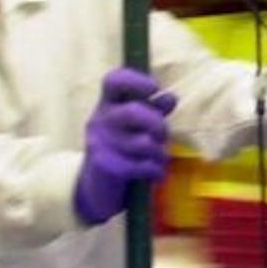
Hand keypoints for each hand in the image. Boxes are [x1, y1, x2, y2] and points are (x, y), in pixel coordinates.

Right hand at [74, 67, 177, 225]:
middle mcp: (99, 120)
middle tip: (161, 135)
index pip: (113, 81)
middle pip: (134, 112)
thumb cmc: (121, 149)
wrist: (96, 187)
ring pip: (144, 142)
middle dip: (157, 124)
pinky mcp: (105, 166)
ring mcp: (99, 143)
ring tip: (157, 158)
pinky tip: (154, 172)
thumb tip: (170, 97)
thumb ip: (153, 110)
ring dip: (159, 152)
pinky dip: (155, 170)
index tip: (153, 88)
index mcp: (107, 104)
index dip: (136, 80)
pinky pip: (143, 165)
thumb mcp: (135, 126)